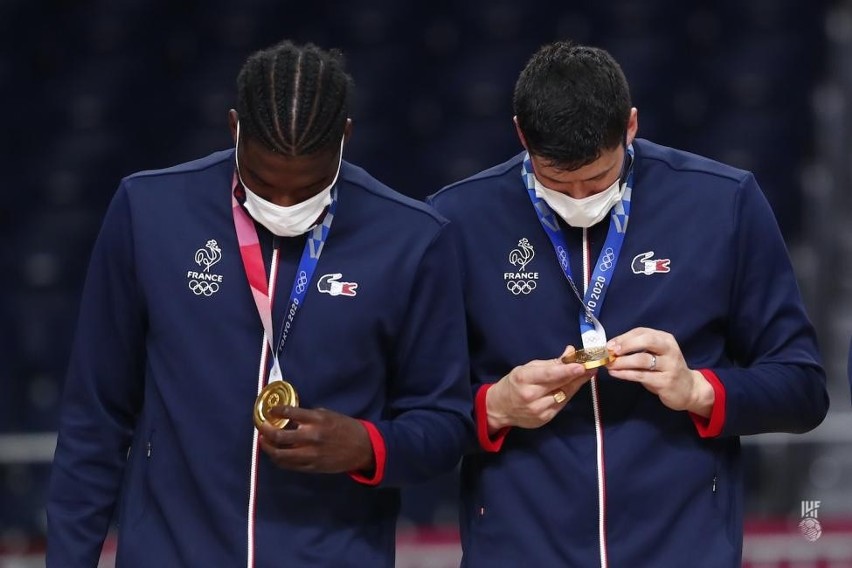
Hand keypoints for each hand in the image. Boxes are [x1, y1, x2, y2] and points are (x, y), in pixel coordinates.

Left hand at [258, 406, 374, 473]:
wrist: (362, 448)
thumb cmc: (345, 428)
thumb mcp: (329, 415)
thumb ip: (309, 416)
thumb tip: (290, 417)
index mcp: (317, 420)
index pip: (289, 413)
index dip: (275, 411)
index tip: (270, 410)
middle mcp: (311, 436)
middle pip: (279, 436)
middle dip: (265, 431)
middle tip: (261, 427)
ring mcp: (310, 454)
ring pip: (280, 454)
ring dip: (267, 447)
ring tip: (264, 442)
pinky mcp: (311, 466)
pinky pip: (289, 465)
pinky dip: (279, 459)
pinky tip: (276, 454)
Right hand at [486, 346, 594, 432]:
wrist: (500, 408)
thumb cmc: (514, 384)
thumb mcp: (527, 368)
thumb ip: (550, 363)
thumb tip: (571, 352)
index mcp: (523, 379)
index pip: (549, 375)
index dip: (567, 371)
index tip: (582, 366)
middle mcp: (531, 396)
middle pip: (560, 385)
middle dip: (578, 375)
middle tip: (592, 366)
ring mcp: (538, 410)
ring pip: (564, 395)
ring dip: (576, 384)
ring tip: (587, 374)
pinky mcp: (545, 419)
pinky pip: (562, 404)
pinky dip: (568, 394)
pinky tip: (573, 385)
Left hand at [605, 328, 713, 416]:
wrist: (689, 390)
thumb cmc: (666, 370)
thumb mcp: (656, 355)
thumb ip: (638, 350)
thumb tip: (611, 349)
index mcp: (666, 339)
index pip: (642, 332)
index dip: (623, 337)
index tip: (609, 344)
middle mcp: (670, 349)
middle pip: (646, 340)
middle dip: (625, 345)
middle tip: (610, 352)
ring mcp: (670, 365)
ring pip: (642, 359)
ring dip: (622, 362)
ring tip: (609, 365)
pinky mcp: (666, 381)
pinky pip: (642, 375)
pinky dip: (625, 374)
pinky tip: (615, 373)